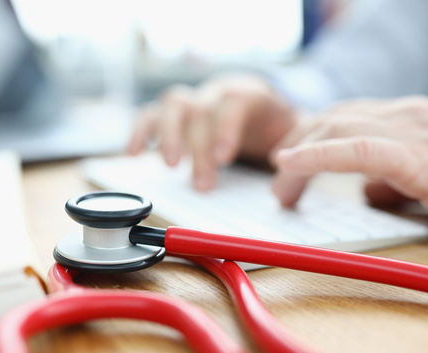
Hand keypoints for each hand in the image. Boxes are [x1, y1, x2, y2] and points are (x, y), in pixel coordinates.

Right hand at [128, 74, 296, 189]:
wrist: (265, 109)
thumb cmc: (278, 127)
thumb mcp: (294, 135)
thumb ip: (294, 152)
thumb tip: (291, 177)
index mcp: (250, 94)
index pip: (233, 103)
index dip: (225, 129)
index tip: (223, 158)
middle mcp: (218, 92)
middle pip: (201, 109)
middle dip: (198, 148)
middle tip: (203, 184)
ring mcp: (196, 100)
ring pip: (174, 105)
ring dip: (168, 136)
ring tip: (171, 167)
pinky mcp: (176, 114)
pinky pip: (151, 115)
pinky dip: (139, 131)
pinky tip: (133, 153)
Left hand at [271, 96, 427, 237]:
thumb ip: (399, 182)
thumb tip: (369, 195)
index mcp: (411, 120)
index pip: (349, 119)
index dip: (314, 142)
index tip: (291, 169)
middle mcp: (407, 117)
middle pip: (335, 119)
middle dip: (300, 150)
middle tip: (281, 191)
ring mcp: (415, 132)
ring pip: (340, 127)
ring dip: (301, 156)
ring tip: (281, 189)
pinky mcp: (423, 158)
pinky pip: (360, 149)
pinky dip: (320, 154)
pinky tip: (290, 164)